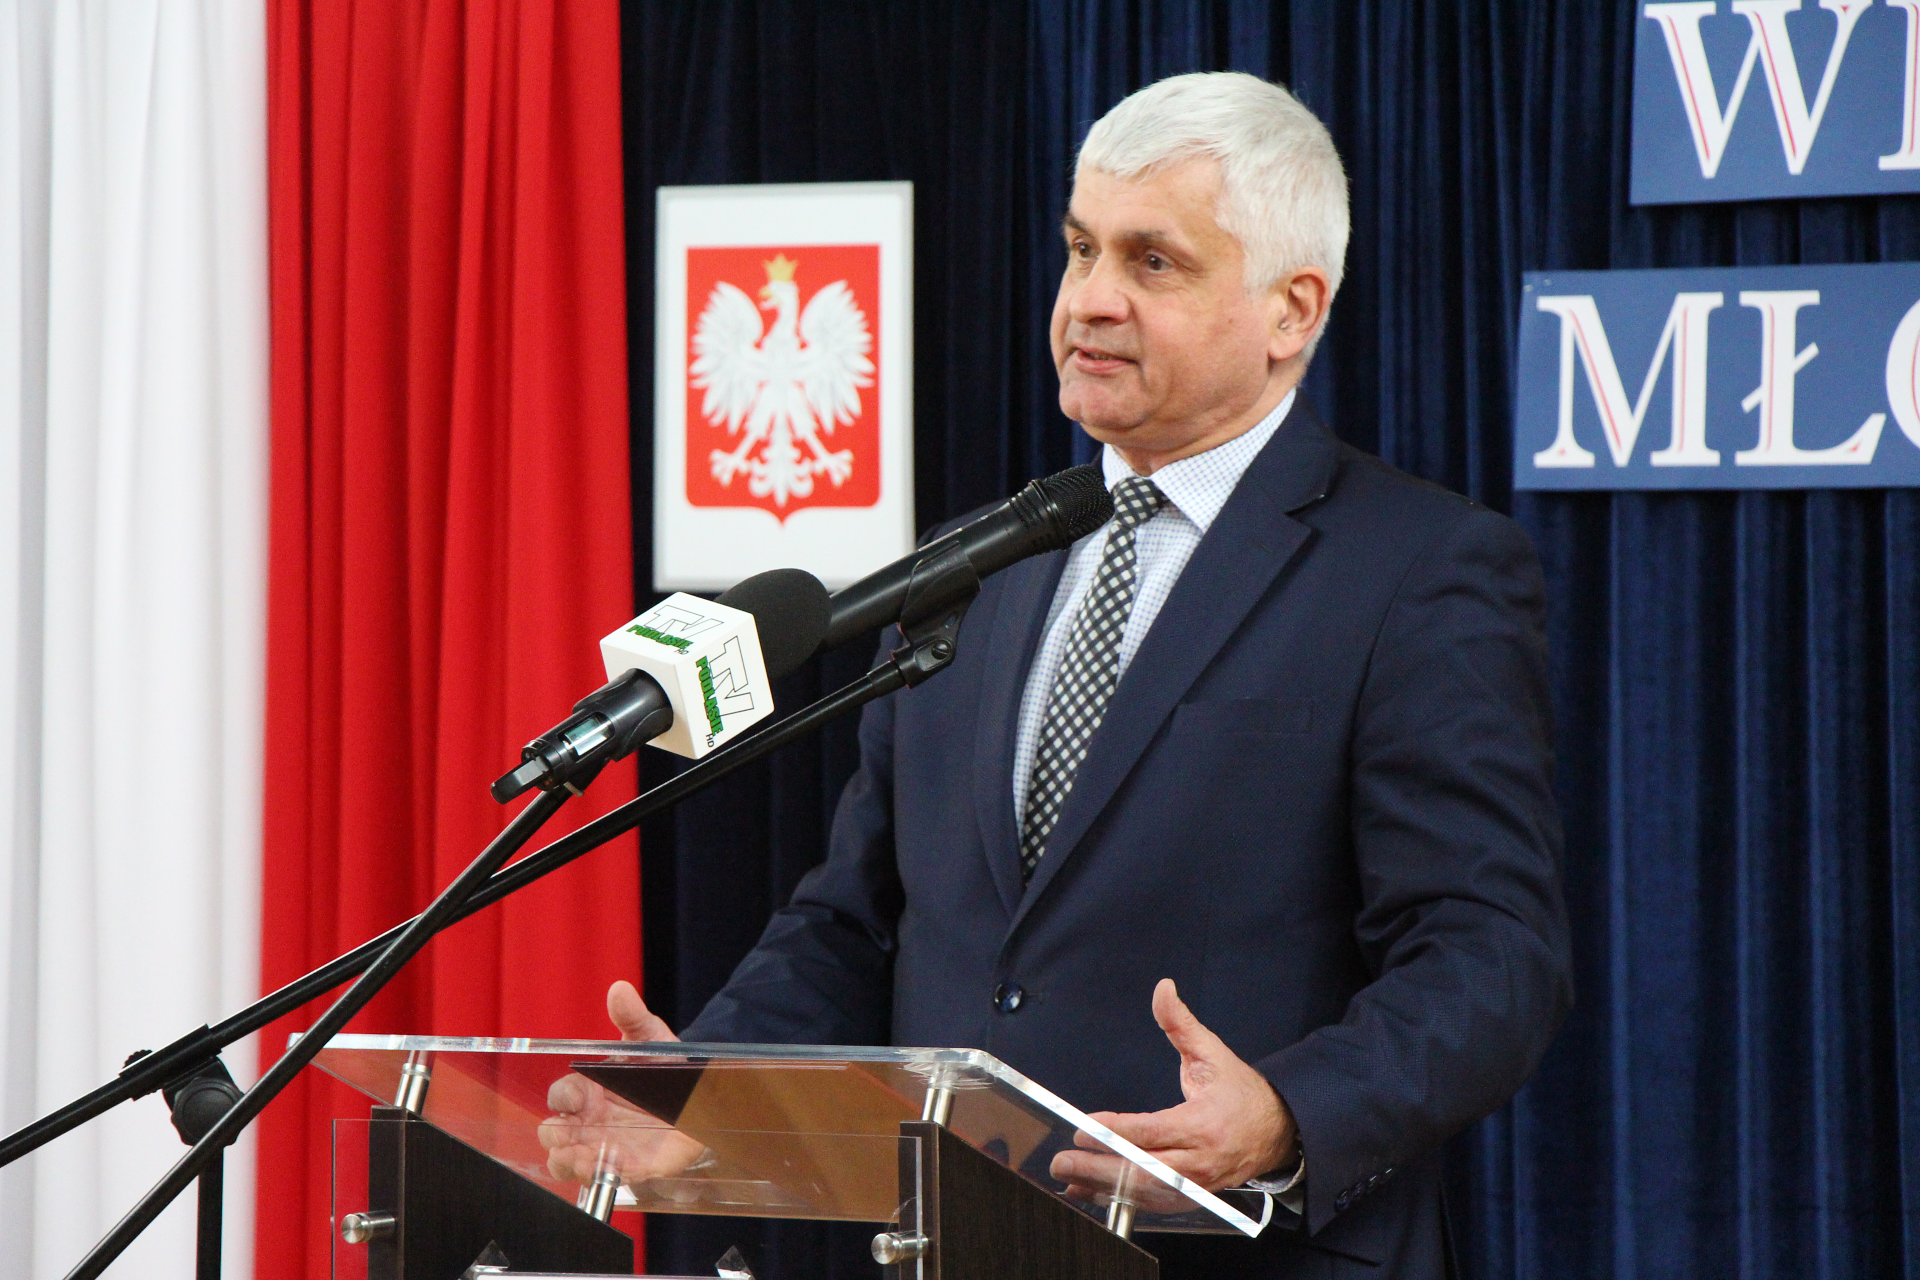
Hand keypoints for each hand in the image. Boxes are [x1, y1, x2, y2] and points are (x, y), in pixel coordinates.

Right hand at [539, 980, 705, 1185]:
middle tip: (568, 1132)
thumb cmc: (665, 1067)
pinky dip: (599, 1174)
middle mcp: (588, 1121)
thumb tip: (619, 989)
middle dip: (555, 1133)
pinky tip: (608, 1166)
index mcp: (587, 1090)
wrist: (701, 1096)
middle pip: (552, 1133)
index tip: (577, 1097)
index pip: (559, 1096)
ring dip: (567, 1161)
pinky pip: (602, 1178)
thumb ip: (633, 1018)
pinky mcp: (625, 1168)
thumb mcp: (651, 1040)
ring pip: (566, 1162)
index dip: (562, 1097)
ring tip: (581, 1157)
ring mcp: (602, 1146)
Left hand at [1050, 979, 1295, 1201]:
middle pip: (1145, 1168)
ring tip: (1068, 1179)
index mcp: (1204, 1123)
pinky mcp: (1192, 1196)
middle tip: (1063, 1160)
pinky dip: (1120, 1200)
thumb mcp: (1212, 1052)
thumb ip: (1180, 1023)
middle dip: (1101, 1165)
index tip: (1086, 1126)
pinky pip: (1153, 1203)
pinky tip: (1091, 1192)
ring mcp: (1197, 1184)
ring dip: (1104, 1187)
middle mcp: (1200, 1159)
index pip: (1153, 1131)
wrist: (1278, 1130)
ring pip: (1146, 1191)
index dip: (1117, 1131)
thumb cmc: (1241, 1093)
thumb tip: (1163, 989)